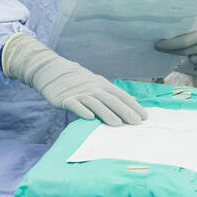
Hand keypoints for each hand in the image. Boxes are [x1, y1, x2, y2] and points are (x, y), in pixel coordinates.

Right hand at [1, 33, 147, 125]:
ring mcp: (79, 93)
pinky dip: (82, 111)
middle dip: (124, 111)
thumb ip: (114, 94)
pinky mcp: (65, 98)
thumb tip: (134, 100)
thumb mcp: (98, 83)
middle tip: (135, 123)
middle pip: (111, 100)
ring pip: (95, 103)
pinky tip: (90, 118)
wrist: (53, 71)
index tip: (144, 117)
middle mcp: (93, 88)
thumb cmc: (79, 81)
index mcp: (102, 85)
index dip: (133, 106)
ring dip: (106, 113)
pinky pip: (75, 105)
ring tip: (116, 124)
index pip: (121, 96)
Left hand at [155, 0, 196, 74]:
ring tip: (189, 45)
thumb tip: (161, 25)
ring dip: (187, 54)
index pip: (184, 42)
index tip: (157, 45)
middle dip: (171, 50)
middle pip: (186, 52)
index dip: (169, 45)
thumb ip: (183, 23)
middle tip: (160, 47)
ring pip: (193, 60)